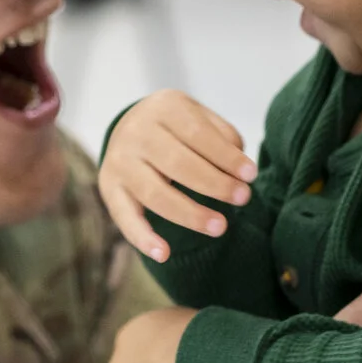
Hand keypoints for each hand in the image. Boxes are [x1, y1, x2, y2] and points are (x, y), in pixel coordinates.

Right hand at [101, 90, 257, 262]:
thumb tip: (240, 167)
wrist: (132, 126)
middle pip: (178, 164)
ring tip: (220, 227)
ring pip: (156, 193)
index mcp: (163, 107)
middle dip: (214, 184)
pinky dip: (143, 238)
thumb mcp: (200, 118)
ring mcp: (120, 161)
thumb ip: (222, 137)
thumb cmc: (178, 128)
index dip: (226, 157)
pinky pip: (125, 218)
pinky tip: (164, 254)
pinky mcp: (110, 188)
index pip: (198, 134)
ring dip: (190, 214)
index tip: (251, 175)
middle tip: (243, 199)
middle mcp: (136, 131)